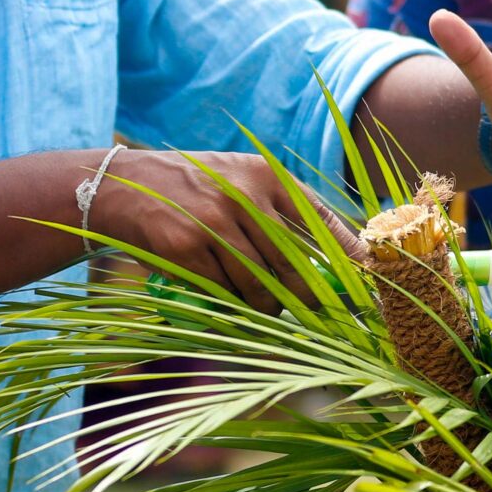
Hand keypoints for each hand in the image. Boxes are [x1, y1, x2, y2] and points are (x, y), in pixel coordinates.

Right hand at [88, 148, 357, 312]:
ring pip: (258, 284)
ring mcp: (214, 220)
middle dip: (310, 297)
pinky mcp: (186, 247)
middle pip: (294, 262)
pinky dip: (232, 308)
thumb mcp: (241, 180)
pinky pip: (222, 292)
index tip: (368, 279)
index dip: (348, 253)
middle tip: (320, 315)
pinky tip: (233, 312)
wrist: (123, 185)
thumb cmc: (194, 188)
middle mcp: (245, 195)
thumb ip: (281, 209)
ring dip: (267, 307)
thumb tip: (333, 256)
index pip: (321, 218)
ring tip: (267, 311)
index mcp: (267, 175)